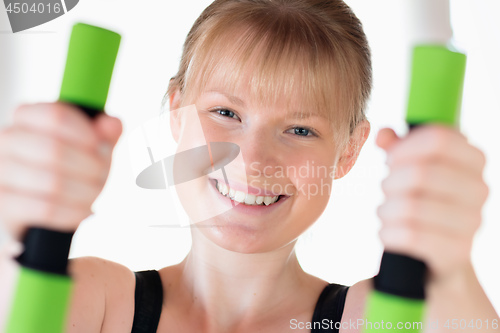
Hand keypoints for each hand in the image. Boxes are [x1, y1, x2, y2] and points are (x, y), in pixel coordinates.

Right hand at [0, 102, 121, 241]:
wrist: (47, 205)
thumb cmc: (71, 167)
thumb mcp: (91, 147)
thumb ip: (104, 133)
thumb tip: (112, 124)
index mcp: (27, 117)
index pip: (55, 115)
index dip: (84, 132)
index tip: (100, 146)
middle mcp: (7, 140)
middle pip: (54, 150)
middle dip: (89, 166)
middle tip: (102, 173)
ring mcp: (1, 173)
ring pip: (52, 182)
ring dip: (85, 190)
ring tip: (94, 192)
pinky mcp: (4, 205)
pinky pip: (46, 209)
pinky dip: (73, 211)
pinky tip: (84, 210)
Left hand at [375, 125, 487, 283]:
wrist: (439, 251)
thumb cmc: (423, 197)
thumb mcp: (411, 166)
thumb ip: (397, 147)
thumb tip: (383, 135)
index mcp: (473, 159)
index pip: (438, 138)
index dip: (405, 147)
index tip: (390, 159)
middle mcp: (480, 188)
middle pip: (421, 173)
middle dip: (391, 181)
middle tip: (385, 189)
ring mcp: (473, 222)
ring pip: (411, 207)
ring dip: (386, 209)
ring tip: (386, 212)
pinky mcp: (458, 251)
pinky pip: (410, 236)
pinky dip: (388, 233)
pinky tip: (388, 232)